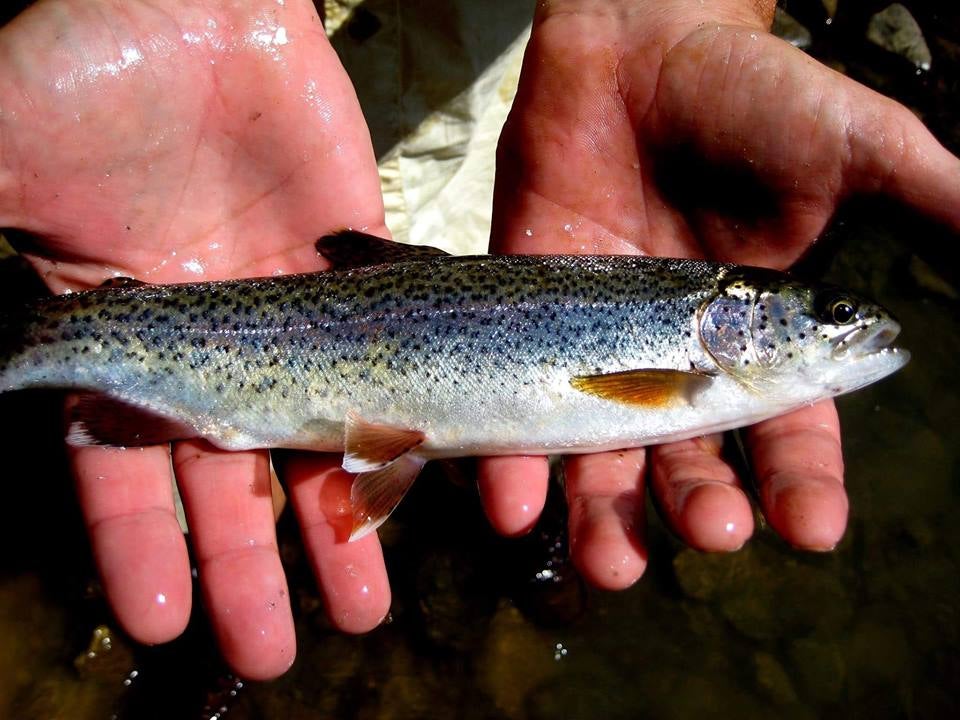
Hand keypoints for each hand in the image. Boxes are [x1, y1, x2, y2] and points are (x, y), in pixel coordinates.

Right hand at [0, 0, 392, 678]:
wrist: (194, 1)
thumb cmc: (85, 68)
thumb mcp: (6, 158)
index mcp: (125, 336)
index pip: (125, 467)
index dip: (141, 545)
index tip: (165, 621)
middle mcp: (212, 338)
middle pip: (231, 474)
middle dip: (249, 564)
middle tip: (272, 650)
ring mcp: (294, 309)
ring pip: (319, 434)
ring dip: (335, 521)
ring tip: (356, 606)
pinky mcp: (364, 268)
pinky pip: (391, 356)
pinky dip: (404, 415)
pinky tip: (420, 477)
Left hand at [482, 0, 959, 585]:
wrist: (637, 49)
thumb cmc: (753, 95)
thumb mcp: (856, 146)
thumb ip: (927, 202)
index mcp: (757, 344)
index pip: (786, 435)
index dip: (802, 483)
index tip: (812, 528)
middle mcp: (676, 362)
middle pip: (688, 461)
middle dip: (700, 505)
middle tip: (713, 536)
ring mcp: (596, 349)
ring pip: (601, 455)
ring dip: (603, 516)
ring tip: (609, 563)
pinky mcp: (530, 324)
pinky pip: (516, 404)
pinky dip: (510, 461)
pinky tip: (511, 506)